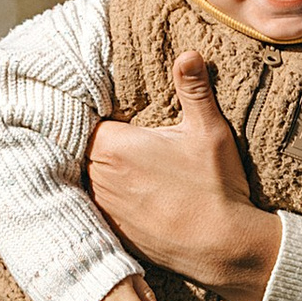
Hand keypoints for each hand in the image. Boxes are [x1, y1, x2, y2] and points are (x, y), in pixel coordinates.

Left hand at [85, 48, 282, 300]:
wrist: (221, 246)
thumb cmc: (215, 186)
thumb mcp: (209, 131)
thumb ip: (193, 90)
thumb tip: (188, 54)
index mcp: (114, 146)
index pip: (85, 120)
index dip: (96, 114)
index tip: (109, 112)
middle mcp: (98, 177)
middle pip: (80, 149)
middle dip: (93, 141)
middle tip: (116, 136)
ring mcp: (102, 207)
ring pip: (85, 178)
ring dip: (96, 171)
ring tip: (120, 166)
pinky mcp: (111, 232)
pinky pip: (96, 207)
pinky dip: (104, 199)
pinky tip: (127, 197)